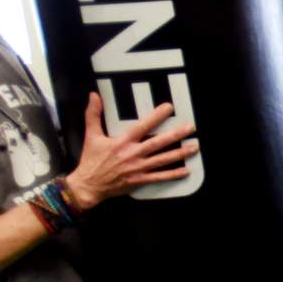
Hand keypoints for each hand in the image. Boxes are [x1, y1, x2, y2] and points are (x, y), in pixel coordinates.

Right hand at [62, 94, 197, 211]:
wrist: (89, 185)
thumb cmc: (91, 160)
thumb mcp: (91, 135)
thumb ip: (93, 114)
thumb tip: (93, 96)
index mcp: (122, 142)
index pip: (143, 126)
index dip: (156, 116)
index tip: (169, 108)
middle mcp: (133, 154)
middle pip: (158, 143)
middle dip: (175, 135)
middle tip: (190, 128)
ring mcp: (138, 168)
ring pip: (163, 160)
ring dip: (179, 154)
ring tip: (194, 147)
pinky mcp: (140, 180)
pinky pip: (160, 177)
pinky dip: (173, 174)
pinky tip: (186, 171)